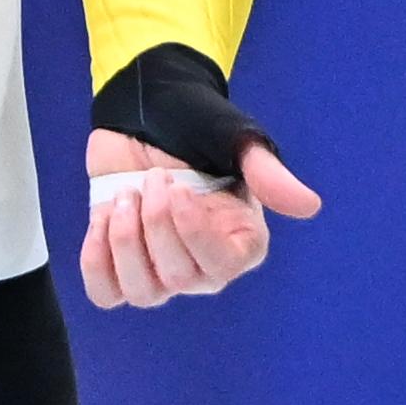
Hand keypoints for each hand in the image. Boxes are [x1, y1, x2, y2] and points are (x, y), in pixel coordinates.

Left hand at [80, 125, 321, 309]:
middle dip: (156, 223)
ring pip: (143, 293)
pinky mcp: (120, 260)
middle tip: (155, 178)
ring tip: (124, 196)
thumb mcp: (232, 136)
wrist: (144, 111)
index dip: (193, 235)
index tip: (178, 190)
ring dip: (125, 242)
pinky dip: (96, 263)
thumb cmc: (195, 122)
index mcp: (239, 240)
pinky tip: (101, 219)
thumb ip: (265, 171)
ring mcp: (160, 267)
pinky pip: (106, 292)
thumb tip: (309, 205)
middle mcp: (203, 264)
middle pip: (178, 279)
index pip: (222, 267)